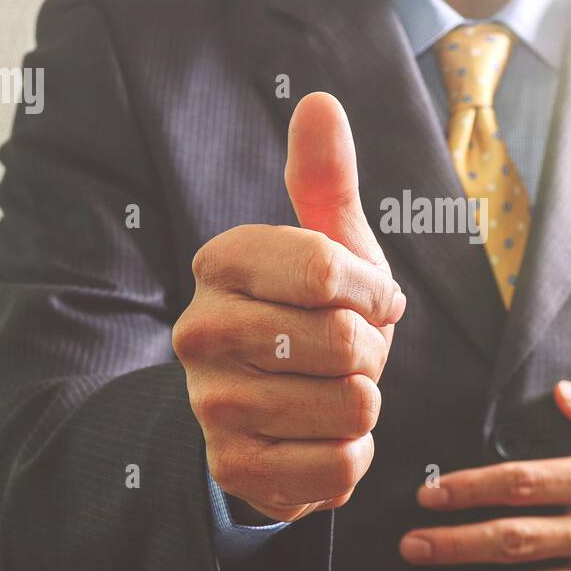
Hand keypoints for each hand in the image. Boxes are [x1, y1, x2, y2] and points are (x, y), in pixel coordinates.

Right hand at [173, 92, 404, 522]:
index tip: (370, 298)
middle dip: (371, 351)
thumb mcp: (329, 246)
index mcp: (222, 262)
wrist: (275, 414)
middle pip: (344, 340)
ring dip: (364, 404)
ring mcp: (209, 404)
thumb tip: (320, 102)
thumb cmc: (311, 317)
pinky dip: (350, 455)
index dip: (372, 290)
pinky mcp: (233, 468)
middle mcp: (199, 329)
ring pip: (352, 405)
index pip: (326, 268)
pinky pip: (341, 464)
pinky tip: (318, 437)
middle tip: (347, 354)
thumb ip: (324, 179)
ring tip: (329, 393)